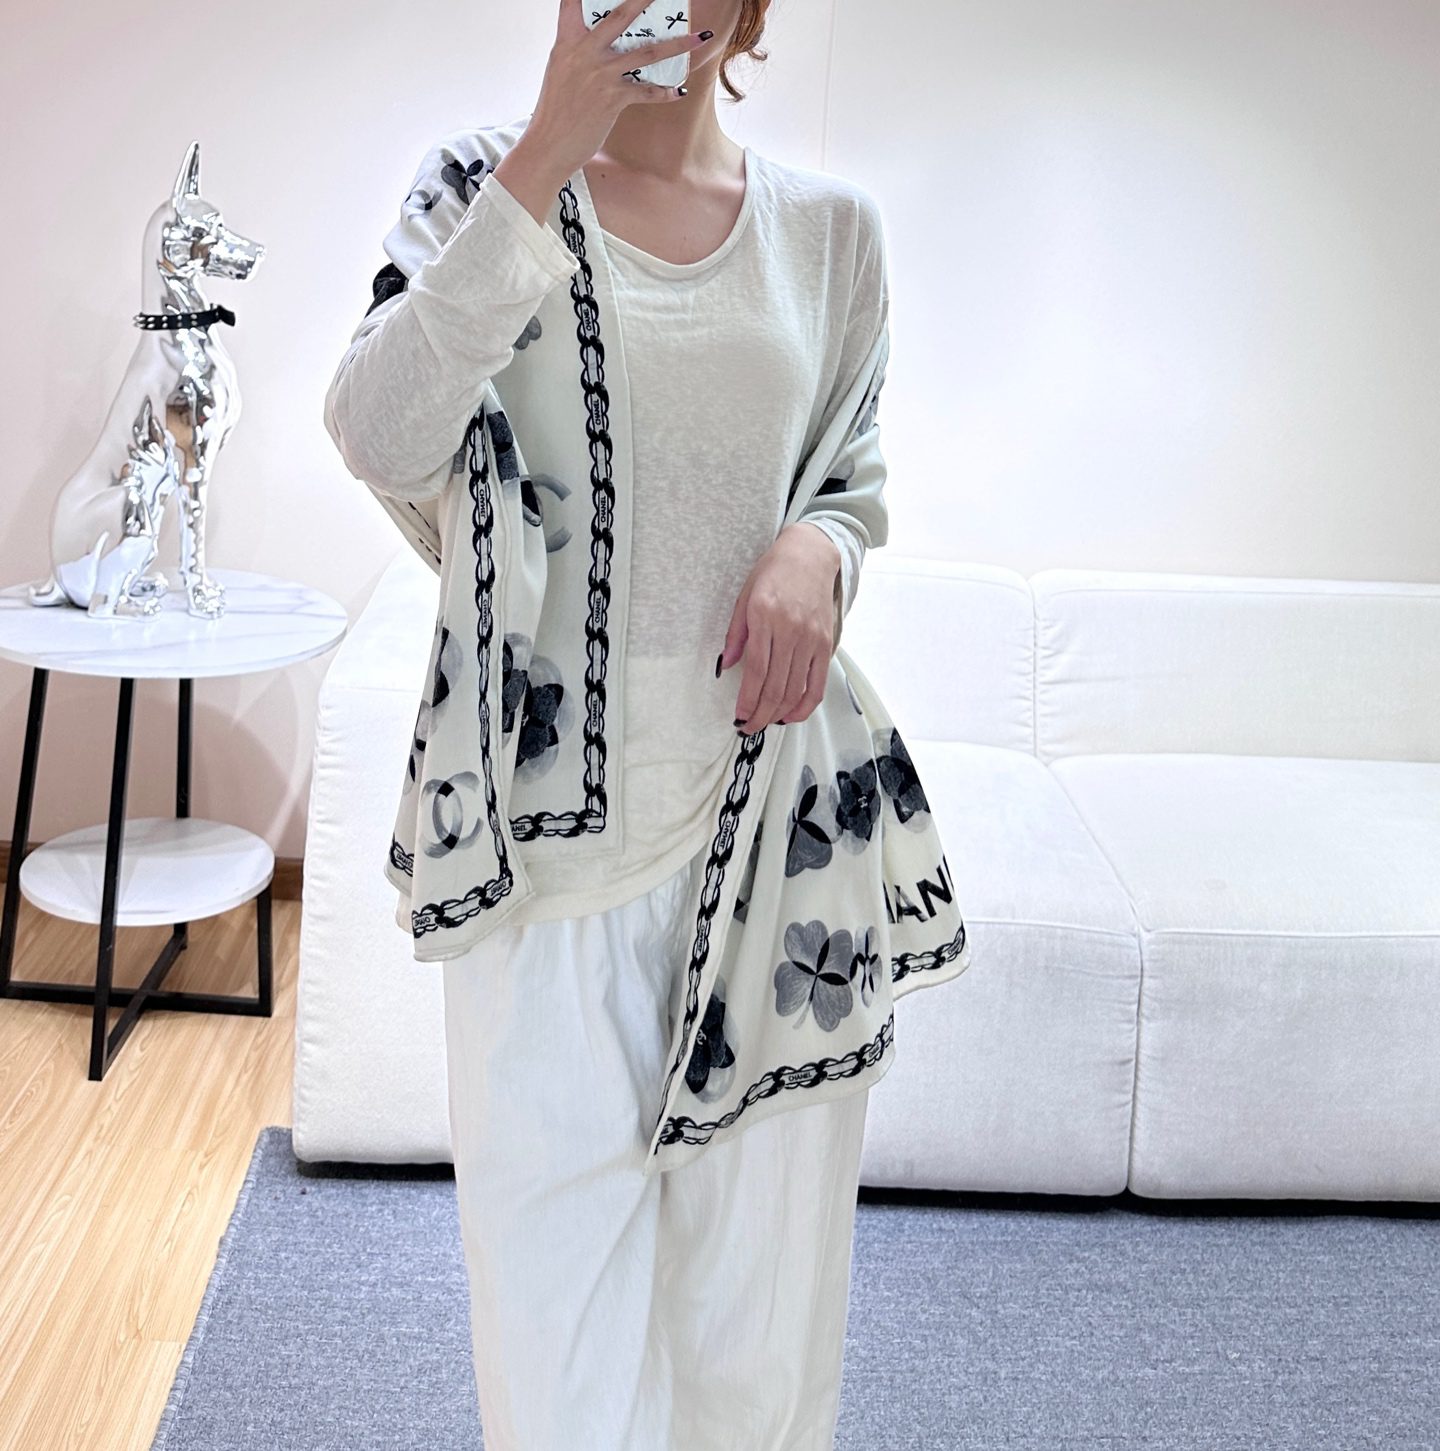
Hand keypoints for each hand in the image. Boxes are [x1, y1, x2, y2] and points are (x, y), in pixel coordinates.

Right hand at [523, 0, 709, 177]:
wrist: (548, 145)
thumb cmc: (555, 110)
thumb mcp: (560, 69)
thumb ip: (578, 50)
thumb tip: (598, 41)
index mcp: (567, 41)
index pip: (573, 1)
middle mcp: (585, 52)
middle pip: (620, 15)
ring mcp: (601, 75)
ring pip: (647, 52)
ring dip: (678, 45)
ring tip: (699, 37)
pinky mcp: (613, 99)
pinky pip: (647, 92)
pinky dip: (665, 93)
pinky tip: (679, 91)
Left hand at [717, 524, 841, 733]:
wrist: (810, 555)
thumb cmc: (774, 573)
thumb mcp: (745, 597)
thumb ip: (736, 634)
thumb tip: (727, 666)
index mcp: (765, 617)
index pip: (755, 671)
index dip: (746, 700)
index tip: (739, 716)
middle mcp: (791, 630)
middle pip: (775, 686)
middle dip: (760, 714)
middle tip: (748, 727)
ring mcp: (811, 639)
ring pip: (795, 689)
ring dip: (778, 713)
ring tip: (765, 722)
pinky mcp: (826, 644)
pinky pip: (818, 684)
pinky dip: (804, 705)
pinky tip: (791, 714)